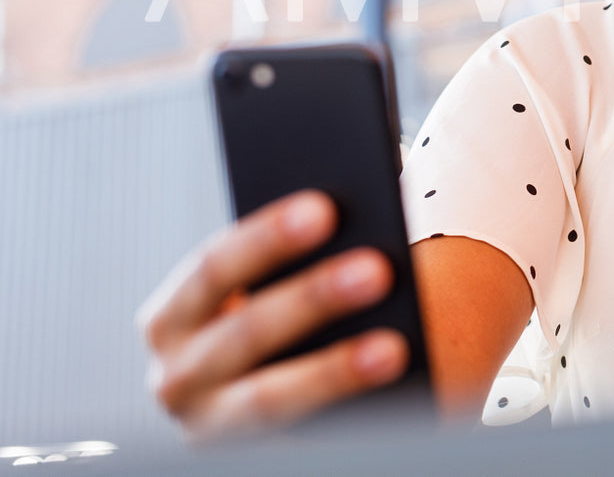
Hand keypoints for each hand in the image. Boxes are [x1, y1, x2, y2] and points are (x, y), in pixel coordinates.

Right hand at [136, 190, 408, 441]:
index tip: (325, 209)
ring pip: (268, 399)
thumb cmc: (274, 322)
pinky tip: (386, 389)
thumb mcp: (262, 294)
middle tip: (377, 270)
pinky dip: (340, 413)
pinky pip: (296, 439)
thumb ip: (289, 267)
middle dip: (313, 298)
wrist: (261, 393)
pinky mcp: (242, 459)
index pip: (213, 267)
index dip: (268, 237)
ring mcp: (206, 425)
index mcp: (173, 317)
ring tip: (392, 347)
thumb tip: (352, 236)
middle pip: (246, 330)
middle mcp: (174, 375)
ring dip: (333, 371)